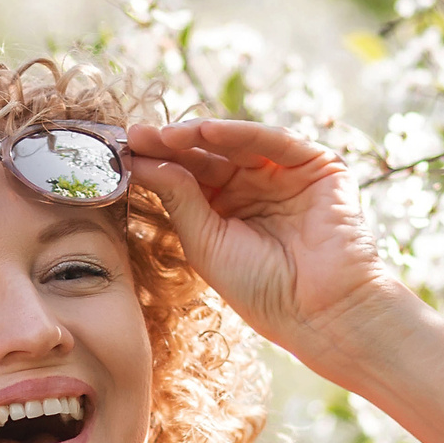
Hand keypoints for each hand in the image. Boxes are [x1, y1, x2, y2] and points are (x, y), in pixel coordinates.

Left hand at [127, 119, 414, 374]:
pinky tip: (206, 131)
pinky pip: (273, 141)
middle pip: (207, 154)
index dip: (157, 162)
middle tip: (136, 135)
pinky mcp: (317, 166)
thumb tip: (142, 160)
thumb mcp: (205, 242)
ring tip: (164, 134)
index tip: (121, 152)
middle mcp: (255, 187)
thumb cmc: (262, 289)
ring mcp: (285, 174)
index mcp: (226, 210)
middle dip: (171, 144)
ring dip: (199, 134)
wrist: (321, 312)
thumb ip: (178, 198)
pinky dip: (240, 133)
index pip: (187, 175)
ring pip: (236, 142)